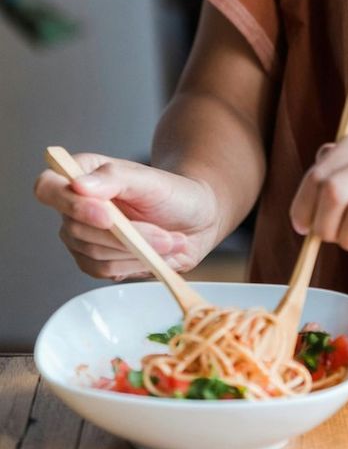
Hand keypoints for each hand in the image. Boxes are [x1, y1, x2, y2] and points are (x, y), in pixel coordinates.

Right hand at [34, 153, 220, 279]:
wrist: (198, 220)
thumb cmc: (174, 195)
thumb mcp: (151, 180)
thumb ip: (115, 178)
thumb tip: (79, 185)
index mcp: (81, 176)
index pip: (48, 188)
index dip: (71, 205)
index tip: (107, 215)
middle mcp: (75, 208)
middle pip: (76, 230)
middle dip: (128, 236)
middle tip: (165, 234)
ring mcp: (85, 237)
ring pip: (93, 255)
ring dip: (138, 252)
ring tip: (170, 241)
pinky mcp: (99, 261)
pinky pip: (105, 272)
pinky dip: (136, 265)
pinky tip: (158, 254)